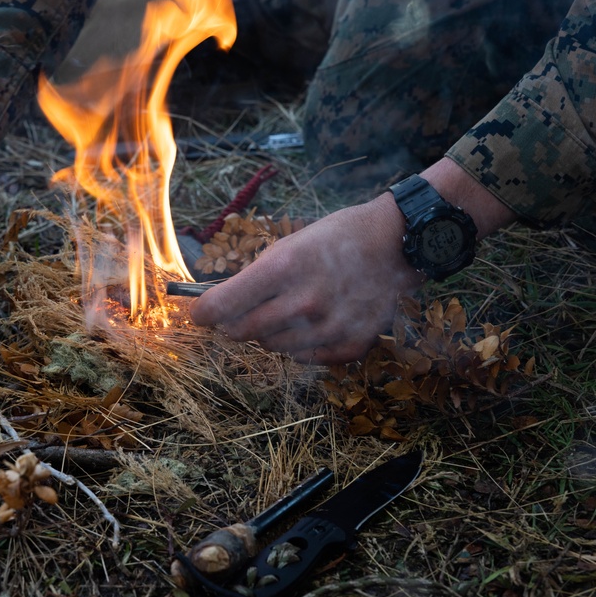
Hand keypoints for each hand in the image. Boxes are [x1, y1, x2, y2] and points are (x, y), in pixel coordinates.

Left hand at [189, 194, 421, 363]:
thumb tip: (222, 304)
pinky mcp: (350, 345)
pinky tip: (313, 324)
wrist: (396, 244)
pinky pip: (305, 358)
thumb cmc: (337, 238)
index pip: (223, 305)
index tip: (199, 315)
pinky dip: (301, 345)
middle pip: (243, 332)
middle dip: (234, 324)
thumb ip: (257, 276)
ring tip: (287, 312)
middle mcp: (303, 302)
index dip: (204, 313)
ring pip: (273, 347)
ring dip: (269, 334)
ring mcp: (328, 328)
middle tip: (239, 315)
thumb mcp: (290, 243)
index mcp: (283, 268)